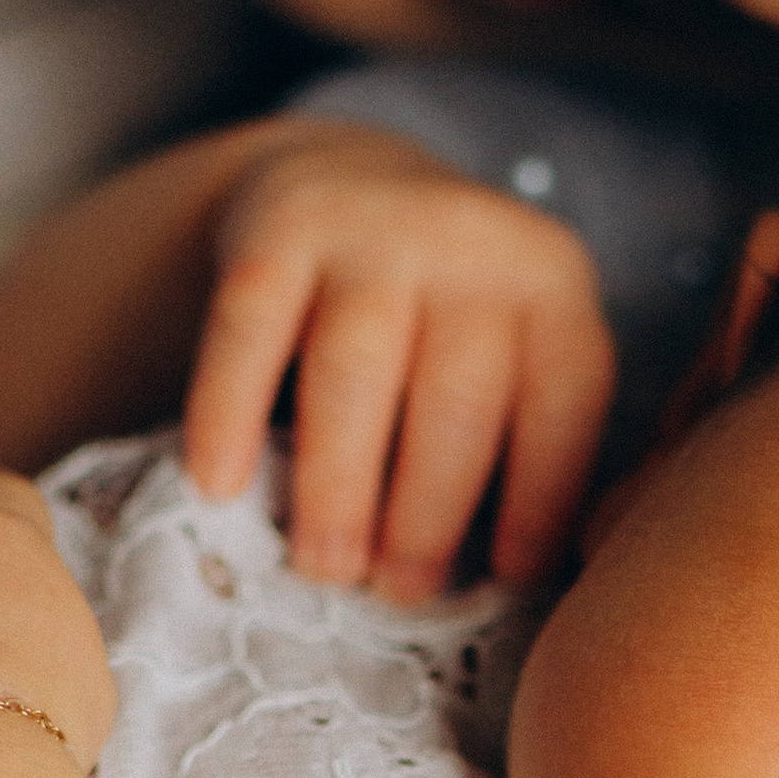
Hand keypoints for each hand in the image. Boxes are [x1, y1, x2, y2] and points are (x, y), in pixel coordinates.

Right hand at [183, 125, 616, 596]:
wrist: (351, 183)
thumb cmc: (446, 320)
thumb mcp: (518, 349)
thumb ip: (534, 442)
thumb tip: (539, 586)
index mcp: (553, 286)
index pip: (559, 407)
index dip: (538, 501)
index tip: (507, 581)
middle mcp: (474, 241)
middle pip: (454, 399)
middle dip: (426, 516)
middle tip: (395, 595)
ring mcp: (372, 227)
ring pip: (353, 374)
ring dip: (337, 486)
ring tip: (324, 569)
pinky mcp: (276, 228)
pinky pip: (248, 332)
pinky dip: (227, 414)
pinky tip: (219, 486)